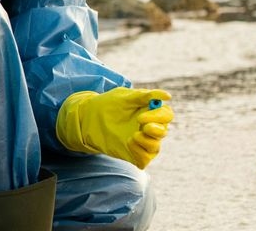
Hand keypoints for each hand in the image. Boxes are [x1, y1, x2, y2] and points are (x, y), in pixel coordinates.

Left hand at [56, 88, 172, 168]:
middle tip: (142, 126)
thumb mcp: (124, 97)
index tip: (142, 117)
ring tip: (132, 136)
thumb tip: (167, 96)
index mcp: (151, 112)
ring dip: (147, 142)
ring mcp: (142, 142)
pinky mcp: (133, 153)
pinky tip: (129, 144)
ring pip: (155, 147)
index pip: (166, 116)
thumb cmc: (108, 104)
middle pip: (163, 132)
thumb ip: (144, 96)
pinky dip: (140, 153)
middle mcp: (149, 128)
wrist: (88, 117)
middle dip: (155, 130)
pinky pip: (145, 159)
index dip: (159, 117)